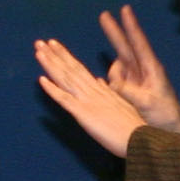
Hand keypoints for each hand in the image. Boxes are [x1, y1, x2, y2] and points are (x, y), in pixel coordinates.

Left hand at [33, 36, 149, 157]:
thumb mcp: (121, 104)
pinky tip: (41, 79)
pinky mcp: (84, 114)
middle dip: (55, 55)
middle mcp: (93, 91)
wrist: (140, 138)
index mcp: (101, 90)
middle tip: (41, 42)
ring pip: (66, 79)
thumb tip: (98, 81)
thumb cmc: (132, 127)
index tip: (56, 46)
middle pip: (71, 69)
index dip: (66, 57)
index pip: (80, 69)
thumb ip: (108, 92)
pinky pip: (65, 100)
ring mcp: (87, 101)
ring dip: (51, 64)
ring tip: (39, 50)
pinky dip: (52, 89)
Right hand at [98, 6, 179, 134]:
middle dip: (115, 31)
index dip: (131, 26)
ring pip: (119, 67)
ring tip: (128, 95)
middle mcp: (143, 70)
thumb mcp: (148, 103)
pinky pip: (116, 81)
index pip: (139, 43)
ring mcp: (136, 79)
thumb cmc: (165, 115)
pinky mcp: (130, 88)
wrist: (171, 130)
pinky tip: (112, 92)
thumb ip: (129, 92)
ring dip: (115, 75)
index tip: (125, 10)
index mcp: (151, 69)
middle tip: (104, 14)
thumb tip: (112, 83)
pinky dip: (113, 83)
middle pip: (126, 46)